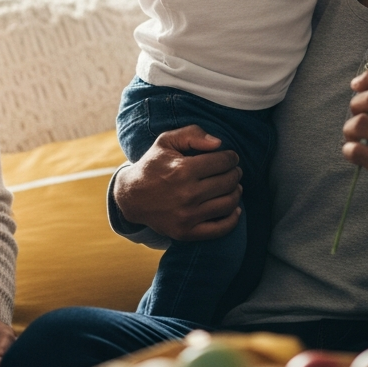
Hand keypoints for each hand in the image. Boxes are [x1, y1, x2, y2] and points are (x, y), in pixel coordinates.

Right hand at [113, 125, 241, 240]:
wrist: (131, 197)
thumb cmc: (152, 165)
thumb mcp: (166, 141)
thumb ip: (192, 134)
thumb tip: (219, 143)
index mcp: (183, 170)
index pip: (222, 162)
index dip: (231, 157)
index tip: (231, 157)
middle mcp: (187, 194)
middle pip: (227, 182)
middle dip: (235, 173)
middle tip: (234, 170)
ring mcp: (187, 216)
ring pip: (227, 203)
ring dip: (236, 192)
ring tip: (234, 186)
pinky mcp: (186, 232)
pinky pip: (220, 229)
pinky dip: (233, 218)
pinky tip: (235, 208)